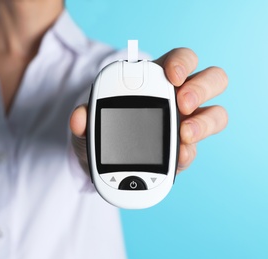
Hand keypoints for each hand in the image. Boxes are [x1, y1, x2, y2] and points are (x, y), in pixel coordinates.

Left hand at [69, 48, 227, 173]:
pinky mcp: (185, 150)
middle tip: (183, 104)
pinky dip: (188, 153)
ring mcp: (187, 123)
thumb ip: (83, 119)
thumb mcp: (88, 124)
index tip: (172, 76)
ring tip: (184, 135)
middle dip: (201, 88)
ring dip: (205, 123)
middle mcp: (179, 97)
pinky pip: (196, 149)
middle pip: (211, 79)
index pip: (179, 60)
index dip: (181, 62)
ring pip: (216, 113)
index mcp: (157, 80)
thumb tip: (79, 118)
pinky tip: (176, 158)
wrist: (102, 161)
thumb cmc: (101, 130)